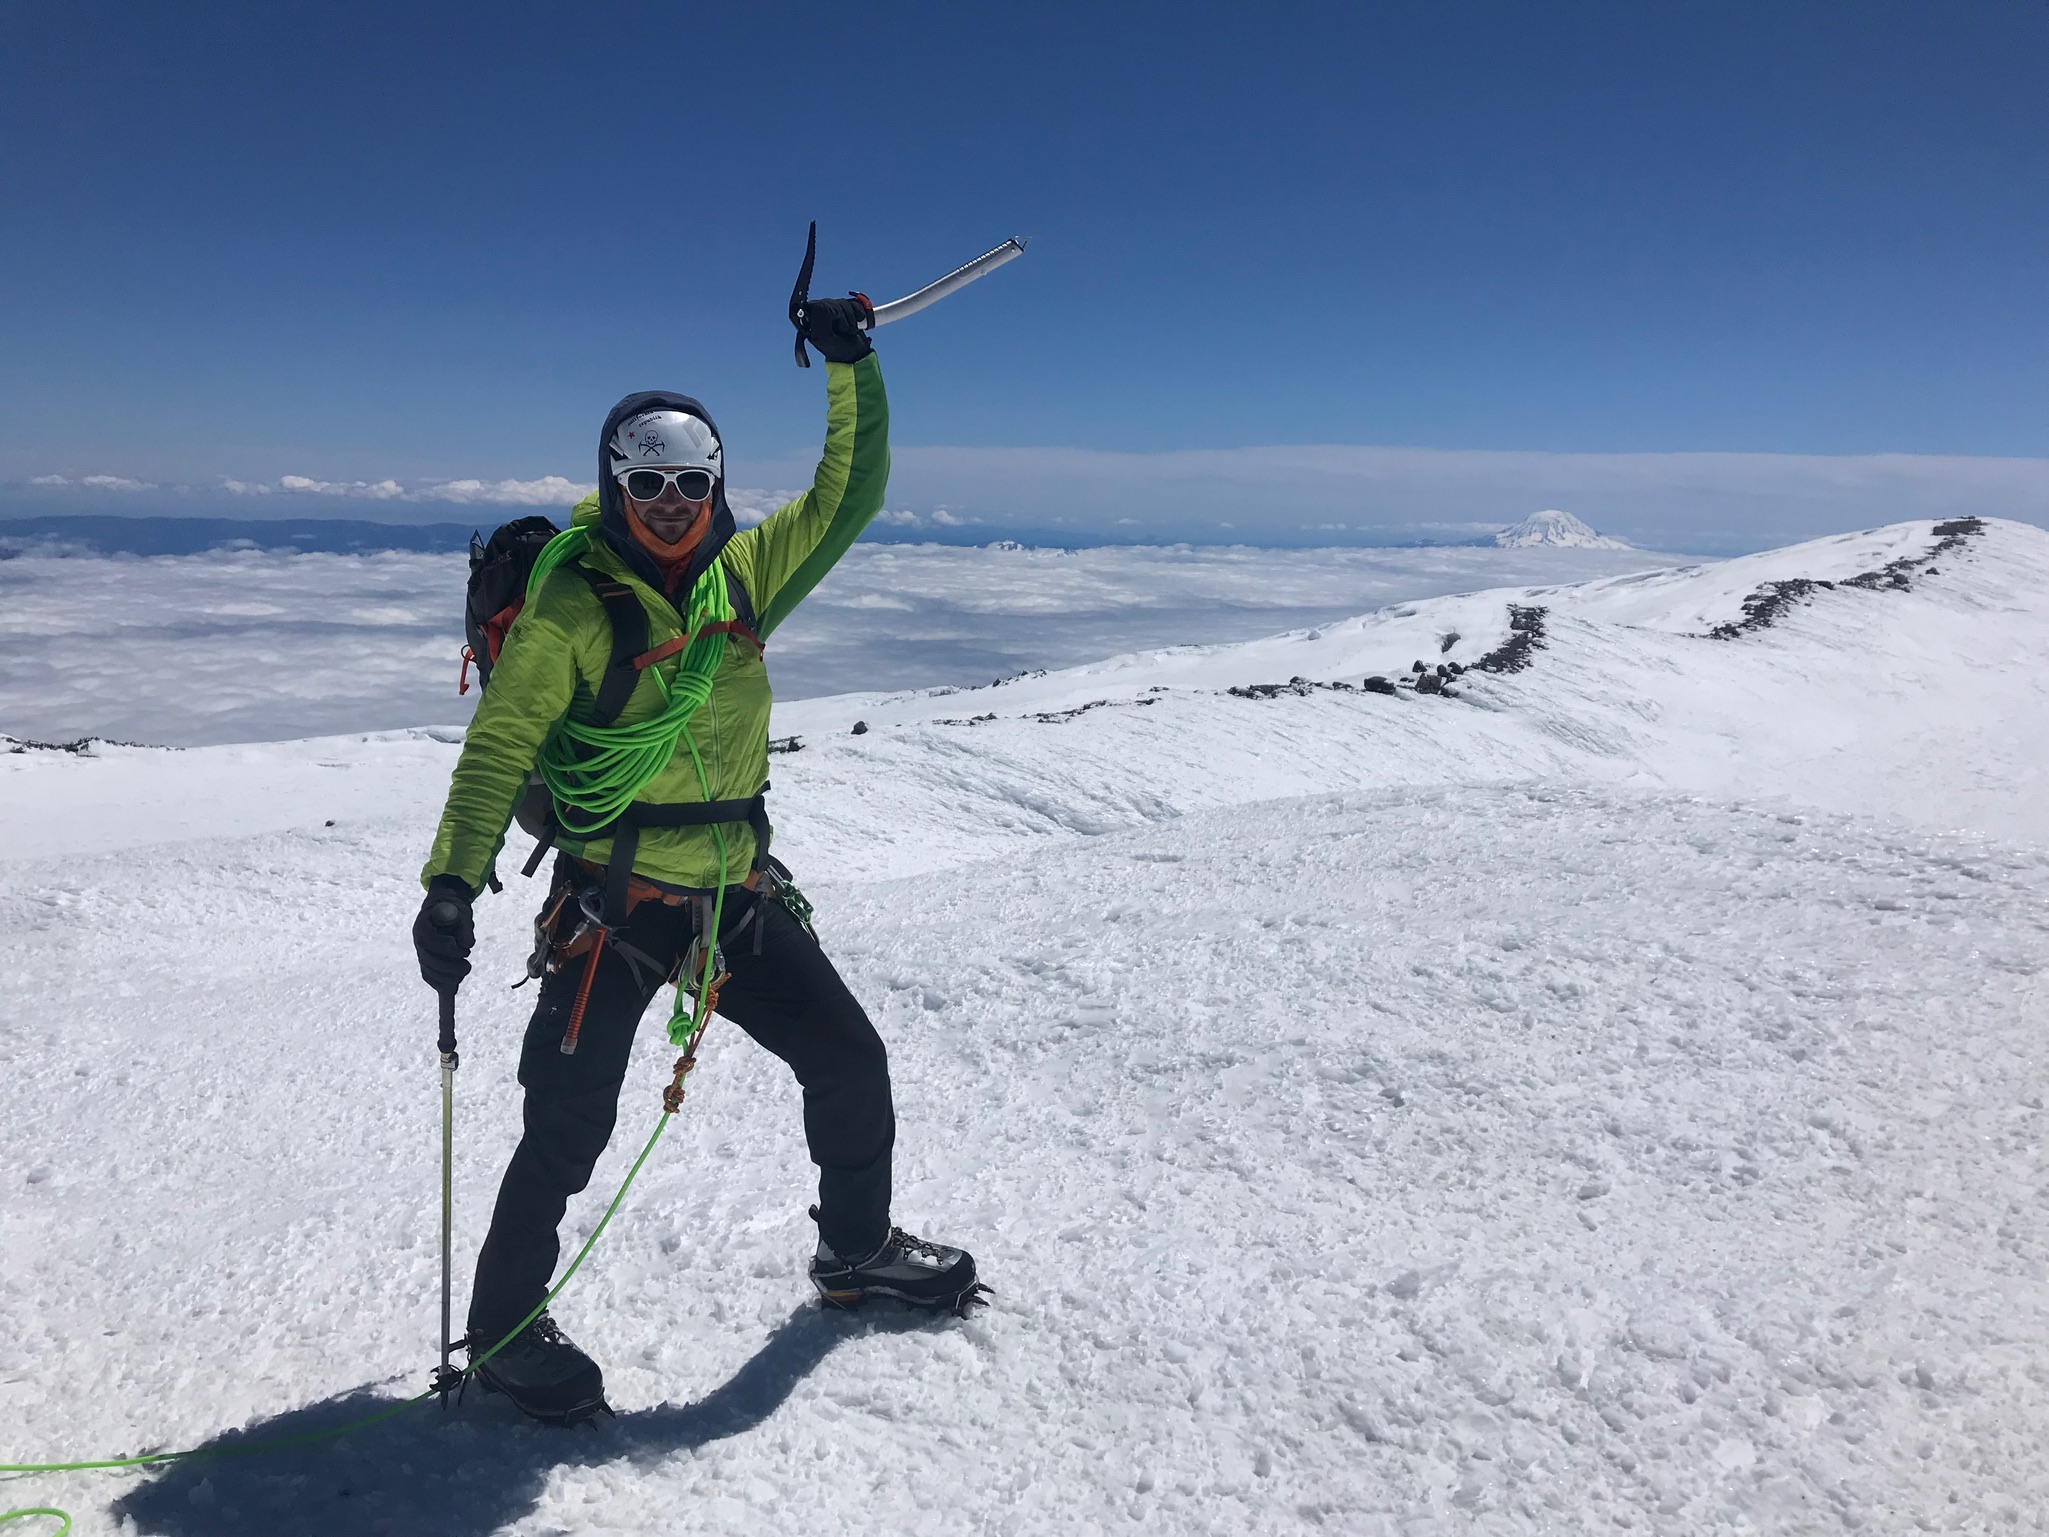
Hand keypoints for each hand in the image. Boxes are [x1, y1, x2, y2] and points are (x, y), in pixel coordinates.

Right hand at [413, 875, 474, 992]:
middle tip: (468, 967)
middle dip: (449, 967)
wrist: (442, 906)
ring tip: (463, 972)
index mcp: (423, 926)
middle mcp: (419, 941)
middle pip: (428, 960)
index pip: (429, 941)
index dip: (446, 948)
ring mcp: (422, 952)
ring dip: (446, 978)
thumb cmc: (452, 908)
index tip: (465, 950)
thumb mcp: (461, 912)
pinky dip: (440, 984)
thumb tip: (468, 945)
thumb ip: (464, 926)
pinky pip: (430, 977)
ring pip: (428, 971)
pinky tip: (452, 986)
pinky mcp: (427, 962)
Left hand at [799, 295, 874, 364]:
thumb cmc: (837, 349)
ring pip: (843, 303)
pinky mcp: (847, 307)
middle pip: (832, 303)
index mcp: (811, 318)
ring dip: (851, 319)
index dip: (830, 315)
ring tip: (850, 330)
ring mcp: (834, 308)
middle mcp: (821, 310)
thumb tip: (822, 308)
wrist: (855, 354)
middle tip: (843, 330)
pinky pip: (854, 303)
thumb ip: (818, 323)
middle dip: (842, 318)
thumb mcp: (823, 340)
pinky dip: (858, 314)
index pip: (820, 306)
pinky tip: (857, 321)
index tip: (833, 327)